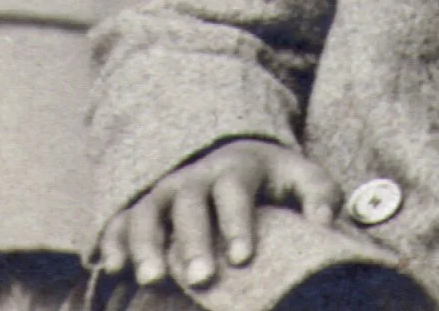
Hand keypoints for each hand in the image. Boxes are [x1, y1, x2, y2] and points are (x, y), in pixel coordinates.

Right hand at [95, 139, 340, 288]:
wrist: (236, 158)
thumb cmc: (274, 179)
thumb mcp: (303, 177)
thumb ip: (320, 195)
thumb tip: (325, 222)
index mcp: (236, 167)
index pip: (234, 191)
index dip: (237, 223)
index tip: (244, 258)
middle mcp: (194, 176)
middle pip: (189, 204)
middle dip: (193, 242)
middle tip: (202, 279)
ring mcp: (163, 191)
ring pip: (147, 213)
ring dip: (146, 245)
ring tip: (152, 280)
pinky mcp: (140, 208)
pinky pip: (118, 222)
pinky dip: (113, 243)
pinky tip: (114, 270)